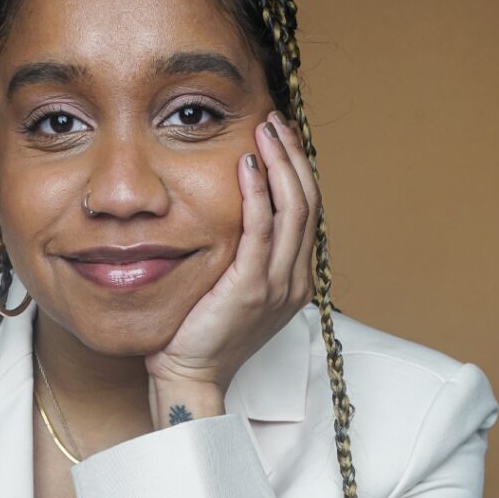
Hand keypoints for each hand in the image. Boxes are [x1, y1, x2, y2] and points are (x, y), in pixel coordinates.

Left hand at [145, 111, 321, 428]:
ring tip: (265, 131)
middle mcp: (295, 279)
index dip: (298, 170)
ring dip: (280, 164)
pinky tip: (248, 165)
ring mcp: (277, 285)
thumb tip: (236, 214)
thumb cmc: (202, 332)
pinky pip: (262, 230)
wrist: (191, 374)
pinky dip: (258, 193)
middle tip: (275, 123)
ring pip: (293, 210)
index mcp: (295, 279)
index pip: (307, 212)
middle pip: (308, 203)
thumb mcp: (233, 288)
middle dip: (293, 157)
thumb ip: (245, 254)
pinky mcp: (251, 288)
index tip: (281, 138)